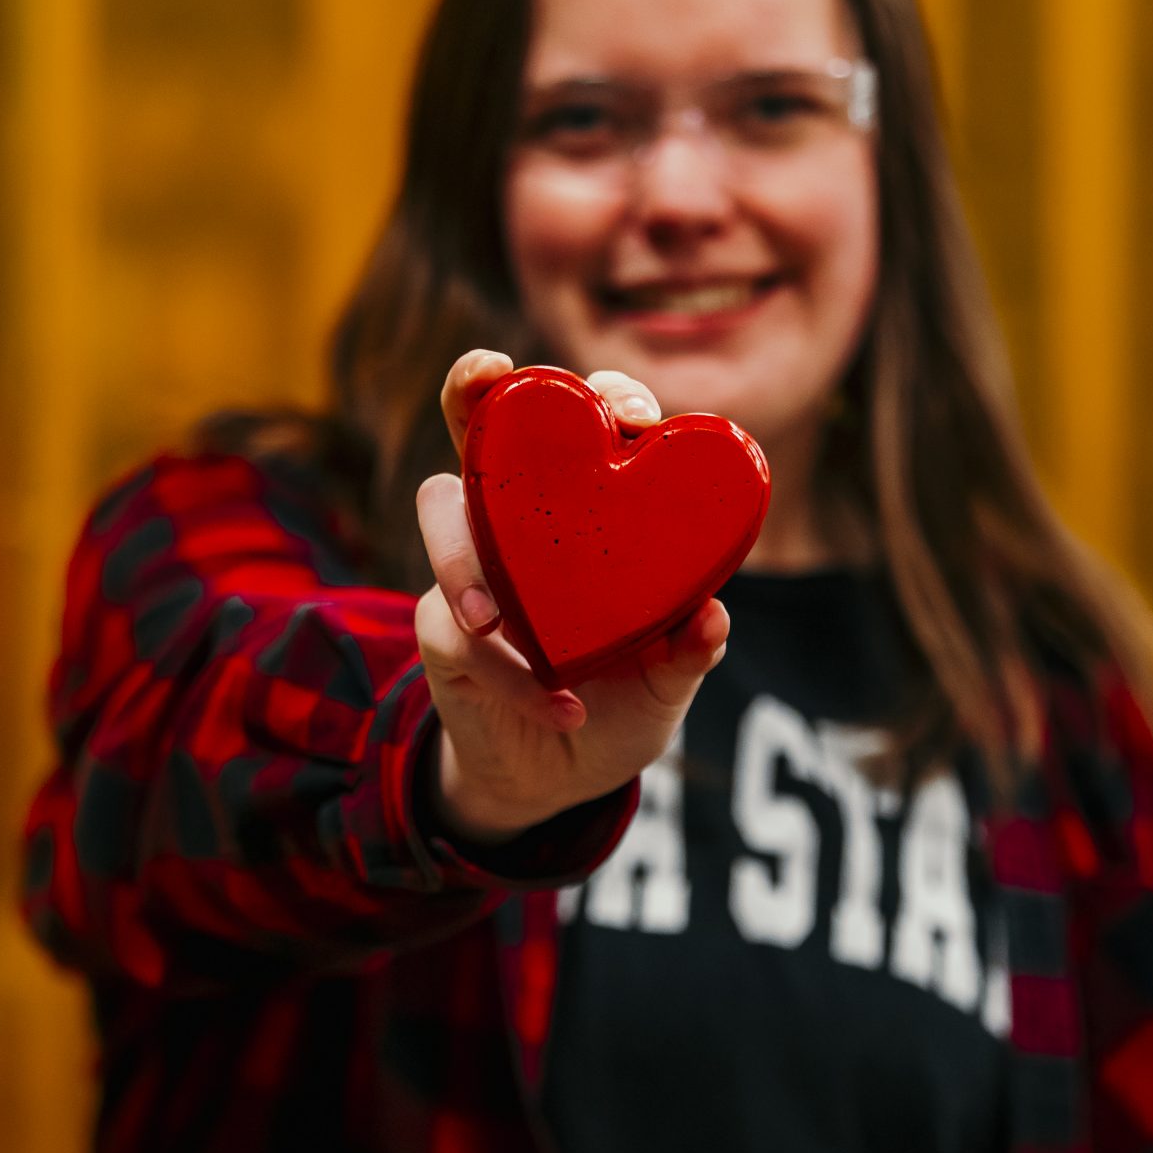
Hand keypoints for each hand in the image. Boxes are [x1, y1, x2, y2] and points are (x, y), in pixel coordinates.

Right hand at [413, 349, 730, 844]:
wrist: (562, 778)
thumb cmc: (622, 697)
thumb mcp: (668, 680)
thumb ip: (688, 650)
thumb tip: (713, 617)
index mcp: (586, 506)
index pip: (589, 422)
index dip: (606, 395)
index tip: (631, 414)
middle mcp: (520, 516)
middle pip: (485, 425)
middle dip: (474, 386)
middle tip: (488, 374)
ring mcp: (473, 563)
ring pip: (442, 509)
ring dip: (467, 559)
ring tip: (502, 623)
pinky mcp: (439, 624)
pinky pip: (453, 626)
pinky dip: (507, 669)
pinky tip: (558, 701)